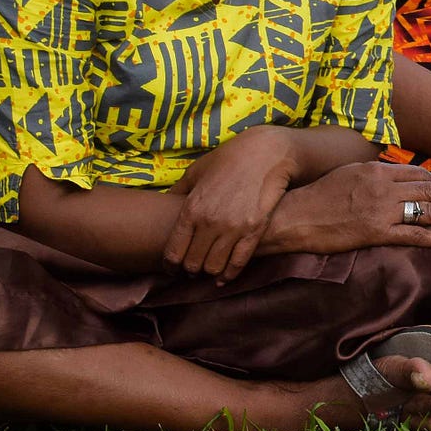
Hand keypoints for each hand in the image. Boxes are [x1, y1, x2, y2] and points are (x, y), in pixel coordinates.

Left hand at [164, 126, 299, 281]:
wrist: (265, 153)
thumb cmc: (228, 159)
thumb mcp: (196, 170)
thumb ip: (179, 191)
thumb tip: (165, 205)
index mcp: (191, 209)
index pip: (173, 251)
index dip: (170, 265)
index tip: (172, 267)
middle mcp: (209, 222)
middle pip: (192, 264)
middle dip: (189, 271)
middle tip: (191, 271)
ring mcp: (233, 228)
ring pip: (214, 267)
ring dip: (209, 272)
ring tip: (208, 270)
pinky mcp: (254, 230)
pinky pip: (238, 263)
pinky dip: (229, 275)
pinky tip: (224, 277)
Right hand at [281, 161, 430, 253]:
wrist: (296, 216)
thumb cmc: (318, 195)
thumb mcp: (348, 173)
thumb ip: (373, 174)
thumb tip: (392, 178)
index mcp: (377, 170)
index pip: (418, 174)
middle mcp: (383, 186)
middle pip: (429, 191)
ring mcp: (381, 209)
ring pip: (427, 212)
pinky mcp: (376, 232)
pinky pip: (413, 234)